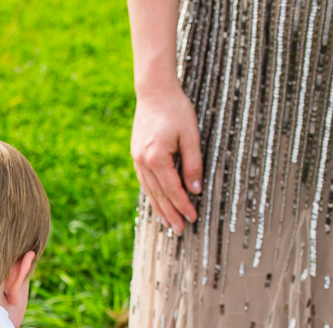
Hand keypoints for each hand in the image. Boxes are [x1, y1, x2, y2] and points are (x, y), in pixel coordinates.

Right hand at [130, 82, 202, 232]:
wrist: (153, 91)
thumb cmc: (176, 109)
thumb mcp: (191, 135)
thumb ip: (193, 164)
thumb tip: (196, 189)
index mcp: (156, 158)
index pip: (173, 189)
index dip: (184, 206)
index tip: (194, 218)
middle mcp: (143, 162)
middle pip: (159, 195)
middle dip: (171, 214)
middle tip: (180, 230)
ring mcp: (137, 160)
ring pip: (150, 191)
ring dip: (160, 208)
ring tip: (168, 223)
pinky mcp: (136, 155)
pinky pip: (145, 181)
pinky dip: (152, 195)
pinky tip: (158, 202)